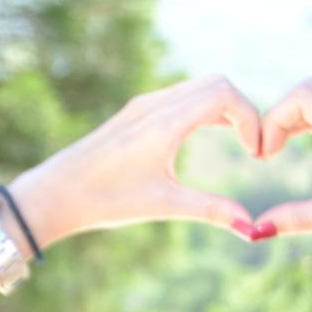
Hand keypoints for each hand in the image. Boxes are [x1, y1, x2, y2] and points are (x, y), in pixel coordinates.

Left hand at [7, 75, 260, 249]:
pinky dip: (206, 109)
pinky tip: (211, 136)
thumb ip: (211, 211)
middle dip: (243, 110)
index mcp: (165, 122)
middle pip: (217, 83)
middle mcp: (155, 104)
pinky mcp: (136, 113)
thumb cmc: (105, 200)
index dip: (250, 119)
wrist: (55, 194)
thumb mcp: (163, 206)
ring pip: (199, 87)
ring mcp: (144, 105)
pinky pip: (182, 96)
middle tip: (253, 148)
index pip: (224, 94)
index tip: (256, 154)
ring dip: (226, 109)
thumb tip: (251, 228)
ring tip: (240, 144)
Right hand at [258, 77, 311, 256]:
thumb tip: (255, 231)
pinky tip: (304, 143)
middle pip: (311, 89)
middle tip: (265, 152)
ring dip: (297, 116)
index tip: (263, 156)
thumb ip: (300, 219)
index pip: (303, 96)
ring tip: (277, 149)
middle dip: (280, 115)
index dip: (273, 120)